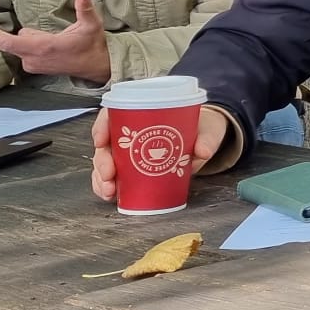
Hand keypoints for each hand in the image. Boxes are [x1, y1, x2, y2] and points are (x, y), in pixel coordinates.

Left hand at [0, 0, 111, 84]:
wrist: (97, 67)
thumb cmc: (93, 45)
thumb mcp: (91, 25)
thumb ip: (85, 8)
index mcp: (42, 47)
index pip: (7, 42)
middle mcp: (32, 58)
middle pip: (2, 41)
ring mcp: (31, 63)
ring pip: (16, 42)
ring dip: (20, 34)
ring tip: (49, 34)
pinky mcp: (33, 65)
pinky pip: (21, 48)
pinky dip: (25, 40)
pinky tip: (42, 39)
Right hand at [92, 104, 231, 201]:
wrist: (205, 140)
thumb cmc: (201, 127)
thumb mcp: (207, 128)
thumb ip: (207, 138)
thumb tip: (203, 151)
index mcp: (143, 114)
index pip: (113, 114)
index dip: (102, 125)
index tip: (101, 140)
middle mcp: (130, 133)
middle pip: (106, 143)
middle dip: (102, 160)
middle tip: (109, 173)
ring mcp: (129, 153)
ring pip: (105, 163)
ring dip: (101, 178)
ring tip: (110, 190)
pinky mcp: (133, 170)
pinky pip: (113, 178)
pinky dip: (107, 187)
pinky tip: (109, 195)